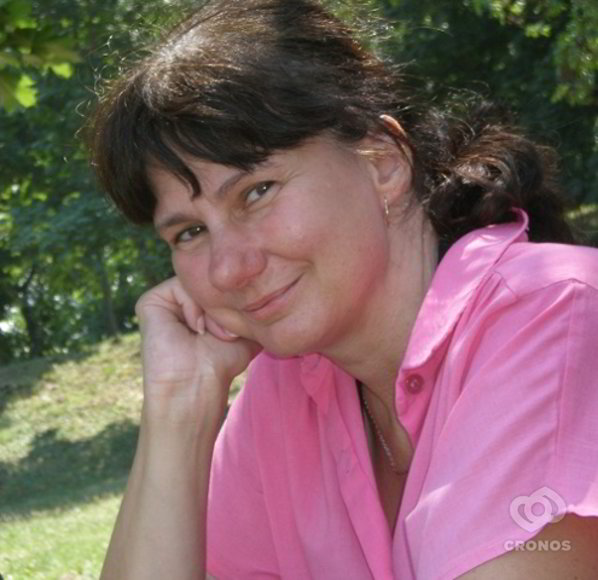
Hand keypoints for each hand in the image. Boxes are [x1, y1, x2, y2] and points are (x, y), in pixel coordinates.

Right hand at [135, 277, 261, 424]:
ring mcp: (165, 301)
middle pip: (209, 280)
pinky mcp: (150, 302)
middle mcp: (181, 300)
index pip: (221, 282)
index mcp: (198, 305)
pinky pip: (179, 285)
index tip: (236, 332)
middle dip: (224, 304)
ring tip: (212, 335)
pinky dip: (194, 306)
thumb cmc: (220, 365)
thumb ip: (251, 307)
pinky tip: (196, 330)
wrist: (197, 386)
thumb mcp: (244, 330)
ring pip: (196, 282)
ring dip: (211, 309)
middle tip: (227, 335)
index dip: (235, 300)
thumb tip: (267, 290)